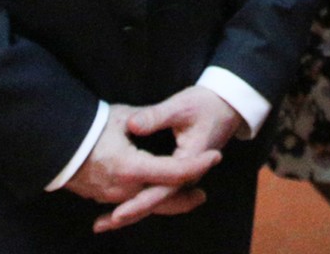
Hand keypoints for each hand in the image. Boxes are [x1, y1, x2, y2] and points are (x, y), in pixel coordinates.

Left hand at [89, 87, 242, 232]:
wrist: (227, 106)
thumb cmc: (206, 104)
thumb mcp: (182, 105)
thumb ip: (156, 116)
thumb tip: (133, 124)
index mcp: (190, 159)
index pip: (163, 187)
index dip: (140, 201)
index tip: (119, 213)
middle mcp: (189, 174)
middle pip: (157, 200)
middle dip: (130, 212)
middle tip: (102, 224)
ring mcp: (185, 177)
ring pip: (158, 200)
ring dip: (133, 211)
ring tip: (103, 223)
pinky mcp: (179, 175)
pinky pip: (159, 192)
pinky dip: (140, 201)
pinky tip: (120, 207)